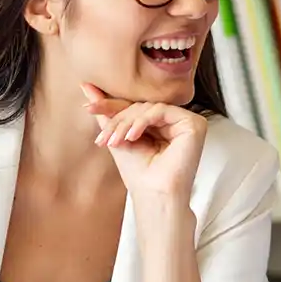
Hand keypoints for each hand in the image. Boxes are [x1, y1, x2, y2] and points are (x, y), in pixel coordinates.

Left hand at [84, 83, 205, 205]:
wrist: (154, 194)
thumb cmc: (139, 173)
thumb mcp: (117, 137)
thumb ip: (106, 112)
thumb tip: (86, 87)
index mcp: (160, 124)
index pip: (135, 107)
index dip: (111, 106)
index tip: (88, 108)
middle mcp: (175, 121)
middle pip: (141, 106)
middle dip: (118, 120)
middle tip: (105, 138)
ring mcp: (186, 122)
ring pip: (149, 107)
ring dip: (127, 123)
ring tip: (117, 141)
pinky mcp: (194, 124)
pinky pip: (162, 110)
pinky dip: (143, 121)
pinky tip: (133, 136)